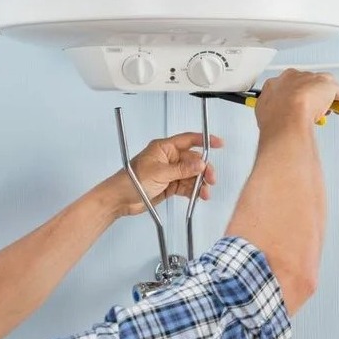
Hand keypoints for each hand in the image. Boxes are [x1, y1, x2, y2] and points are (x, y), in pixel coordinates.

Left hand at [101, 132, 223, 216]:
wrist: (120, 199)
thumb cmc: (131, 180)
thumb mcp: (159, 173)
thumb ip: (182, 169)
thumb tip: (199, 164)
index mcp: (163, 148)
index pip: (188, 140)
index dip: (204, 140)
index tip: (218, 143)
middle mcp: (167, 159)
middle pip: (192, 160)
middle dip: (203, 169)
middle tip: (210, 178)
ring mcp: (169, 173)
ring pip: (191, 175)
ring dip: (199, 183)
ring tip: (204, 192)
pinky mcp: (168, 186)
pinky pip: (185, 186)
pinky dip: (193, 191)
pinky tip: (198, 196)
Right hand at [255, 69, 338, 133]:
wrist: (285, 117)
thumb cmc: (274, 116)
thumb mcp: (264, 110)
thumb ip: (269, 108)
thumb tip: (270, 113)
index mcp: (279, 80)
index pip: (290, 85)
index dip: (295, 96)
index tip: (296, 104)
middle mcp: (297, 76)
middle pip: (309, 84)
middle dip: (312, 96)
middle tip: (313, 111)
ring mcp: (313, 80)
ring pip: (325, 87)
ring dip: (329, 98)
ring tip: (330, 111)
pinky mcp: (330, 86)